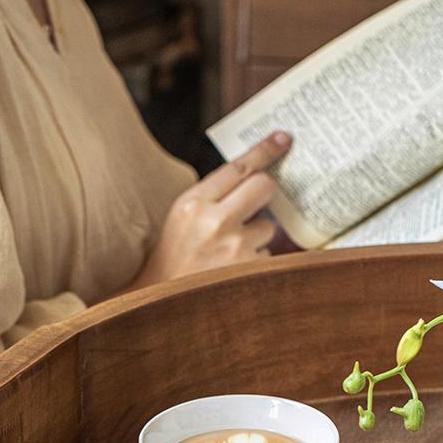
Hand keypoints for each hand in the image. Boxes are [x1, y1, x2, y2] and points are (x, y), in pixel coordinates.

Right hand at [134, 131, 291, 284]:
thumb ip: (212, 196)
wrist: (160, 303)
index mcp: (193, 203)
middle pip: (264, 187)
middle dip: (265, 192)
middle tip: (256, 204)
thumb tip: (253, 178)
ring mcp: (235, 249)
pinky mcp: (250, 272)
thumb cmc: (173, 258)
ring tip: (228, 254)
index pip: (238, 166)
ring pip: (267, 228)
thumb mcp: (182, 218)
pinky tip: (233, 271)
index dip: (264, 150)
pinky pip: (267, 257)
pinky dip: (256, 262)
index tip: (282, 139)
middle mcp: (215, 222)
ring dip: (256, 237)